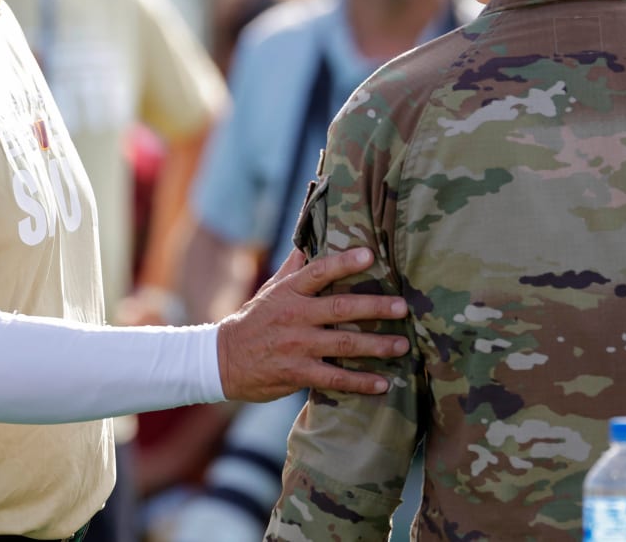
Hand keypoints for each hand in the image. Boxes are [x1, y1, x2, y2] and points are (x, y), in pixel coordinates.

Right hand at [215, 247, 408, 401]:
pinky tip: (383, 383)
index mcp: (289, 292)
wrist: (222, 360)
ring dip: (376, 345)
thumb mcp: (270, 290)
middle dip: (374, 307)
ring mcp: (297, 345)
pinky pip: (335, 377)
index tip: (370, 255)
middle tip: (403, 307)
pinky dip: (360, 382)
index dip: (344, 262)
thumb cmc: (253, 320)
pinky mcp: (297, 373)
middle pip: (340, 308)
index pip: (319, 272)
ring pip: (343, 343)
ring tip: (402, 345)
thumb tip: (308, 243)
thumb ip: (294, 269)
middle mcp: (295, 316)